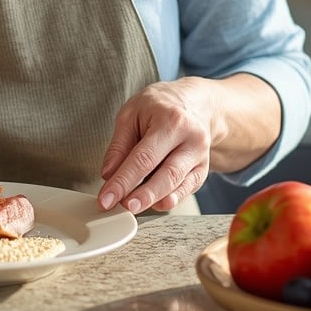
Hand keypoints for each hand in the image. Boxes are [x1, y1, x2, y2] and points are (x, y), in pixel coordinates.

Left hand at [97, 78, 214, 213]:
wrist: (194, 102)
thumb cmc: (158, 105)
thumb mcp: (132, 113)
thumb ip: (119, 144)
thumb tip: (108, 175)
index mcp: (171, 121)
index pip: (144, 158)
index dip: (123, 181)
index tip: (106, 198)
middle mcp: (192, 139)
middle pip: (166, 175)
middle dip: (143, 196)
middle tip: (122, 207)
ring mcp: (200, 156)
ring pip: (178, 185)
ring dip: (154, 200)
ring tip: (132, 208)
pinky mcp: (203, 169)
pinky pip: (187, 189)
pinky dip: (170, 199)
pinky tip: (155, 204)